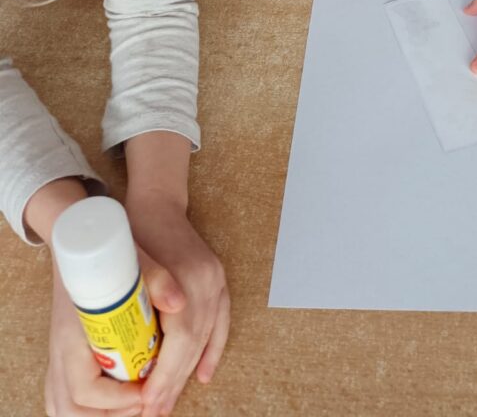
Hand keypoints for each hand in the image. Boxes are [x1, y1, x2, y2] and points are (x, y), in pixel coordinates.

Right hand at [45, 256, 168, 416]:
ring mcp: (56, 358)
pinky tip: (117, 405)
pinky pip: (61, 402)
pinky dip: (87, 412)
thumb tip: (180, 303)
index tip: (145, 393)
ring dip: (100, 416)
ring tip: (136, 404)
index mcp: (72, 334)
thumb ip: (156, 280)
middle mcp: (60, 352)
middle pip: (70, 410)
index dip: (116, 400)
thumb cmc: (109, 258)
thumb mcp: (135, 264)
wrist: (81, 246)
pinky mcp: (61, 361)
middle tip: (146, 404)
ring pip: (62, 409)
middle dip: (112, 415)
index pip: (84, 390)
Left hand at [126, 202, 228, 416]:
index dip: (166, 375)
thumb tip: (153, 339)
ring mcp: (216, 279)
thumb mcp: (132, 263)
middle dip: (174, 382)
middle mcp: (208, 280)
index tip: (148, 402)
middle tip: (155, 413)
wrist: (156, 202)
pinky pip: (221, 322)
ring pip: (207, 336)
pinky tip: (203, 375)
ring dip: (190, 372)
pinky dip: (213, 350)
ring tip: (169, 401)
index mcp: (189, 277)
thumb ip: (147, 290)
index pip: (182, 338)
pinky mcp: (217, 279)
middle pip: (195, 343)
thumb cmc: (137, 232)